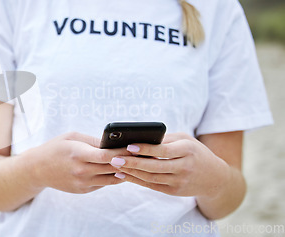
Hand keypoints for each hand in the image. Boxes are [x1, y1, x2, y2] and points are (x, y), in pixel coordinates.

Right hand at [29, 132, 131, 193]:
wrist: (37, 169)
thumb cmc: (56, 148)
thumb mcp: (72, 137)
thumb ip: (93, 141)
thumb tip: (114, 143)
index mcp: (78, 154)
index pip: (105, 156)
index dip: (122, 152)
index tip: (134, 146)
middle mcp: (81, 171)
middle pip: (112, 167)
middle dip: (128, 161)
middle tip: (142, 154)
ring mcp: (82, 183)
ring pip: (112, 178)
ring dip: (124, 171)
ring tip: (136, 162)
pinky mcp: (83, 190)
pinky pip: (104, 183)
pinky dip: (113, 176)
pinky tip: (120, 169)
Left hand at [111, 132, 230, 197]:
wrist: (215, 178)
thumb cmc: (195, 152)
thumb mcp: (185, 140)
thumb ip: (165, 139)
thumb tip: (140, 138)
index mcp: (187, 150)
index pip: (163, 151)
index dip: (146, 149)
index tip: (129, 146)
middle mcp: (184, 167)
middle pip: (154, 166)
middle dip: (133, 162)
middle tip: (115, 158)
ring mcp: (180, 181)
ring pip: (151, 177)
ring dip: (131, 172)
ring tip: (115, 165)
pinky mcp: (174, 191)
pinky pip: (152, 185)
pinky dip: (136, 180)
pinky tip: (124, 175)